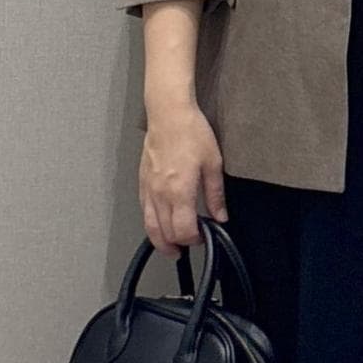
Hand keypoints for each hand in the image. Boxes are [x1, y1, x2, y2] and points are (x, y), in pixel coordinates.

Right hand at [138, 102, 228, 256]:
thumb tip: (220, 216)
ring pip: (150, 226)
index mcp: (180, 191)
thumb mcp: (213, 164)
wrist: (168, 113)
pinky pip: (144, 211)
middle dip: (178, 244)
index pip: (184, 230)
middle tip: (190, 245)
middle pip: (165, 232)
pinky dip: (151, 223)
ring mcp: (148, 188)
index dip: (194, 240)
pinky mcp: (142, 182)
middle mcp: (160, 194)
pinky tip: (159, 225)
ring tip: (171, 248)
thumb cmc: (191, 133)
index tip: (204, 237)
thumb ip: (215, 195)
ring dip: (160, 241)